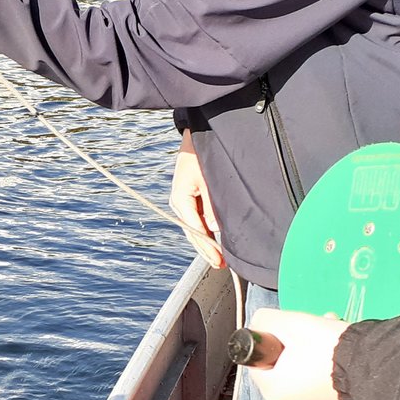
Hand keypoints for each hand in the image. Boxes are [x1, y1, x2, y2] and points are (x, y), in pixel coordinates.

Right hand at [169, 129, 223, 267]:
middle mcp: (178, 203)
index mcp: (180, 198)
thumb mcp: (209, 178)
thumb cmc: (202, 153)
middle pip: (192, 233)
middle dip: (206, 249)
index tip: (219, 259)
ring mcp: (182, 202)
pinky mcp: (189, 199)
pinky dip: (206, 231)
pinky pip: (197, 220)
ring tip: (218, 257)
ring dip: (205, 242)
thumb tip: (216, 227)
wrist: (197, 136)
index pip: (195, 229)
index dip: (208, 246)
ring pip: (194, 228)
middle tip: (220, 264)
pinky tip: (214, 240)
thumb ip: (213, 204)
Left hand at [247, 308, 350, 399]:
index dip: (273, 342)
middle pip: (281, 367)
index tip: (288, 334)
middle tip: (310, 333)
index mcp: (272, 392)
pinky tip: (339, 356)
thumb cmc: (330, 348)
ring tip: (329, 339)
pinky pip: (320, 385)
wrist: (377, 366)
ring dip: (311, 355)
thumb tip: (258, 324)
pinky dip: (326, 370)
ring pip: (302, 374)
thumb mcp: (288, 322)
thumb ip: (263, 321)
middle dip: (294, 347)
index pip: (259, 361)